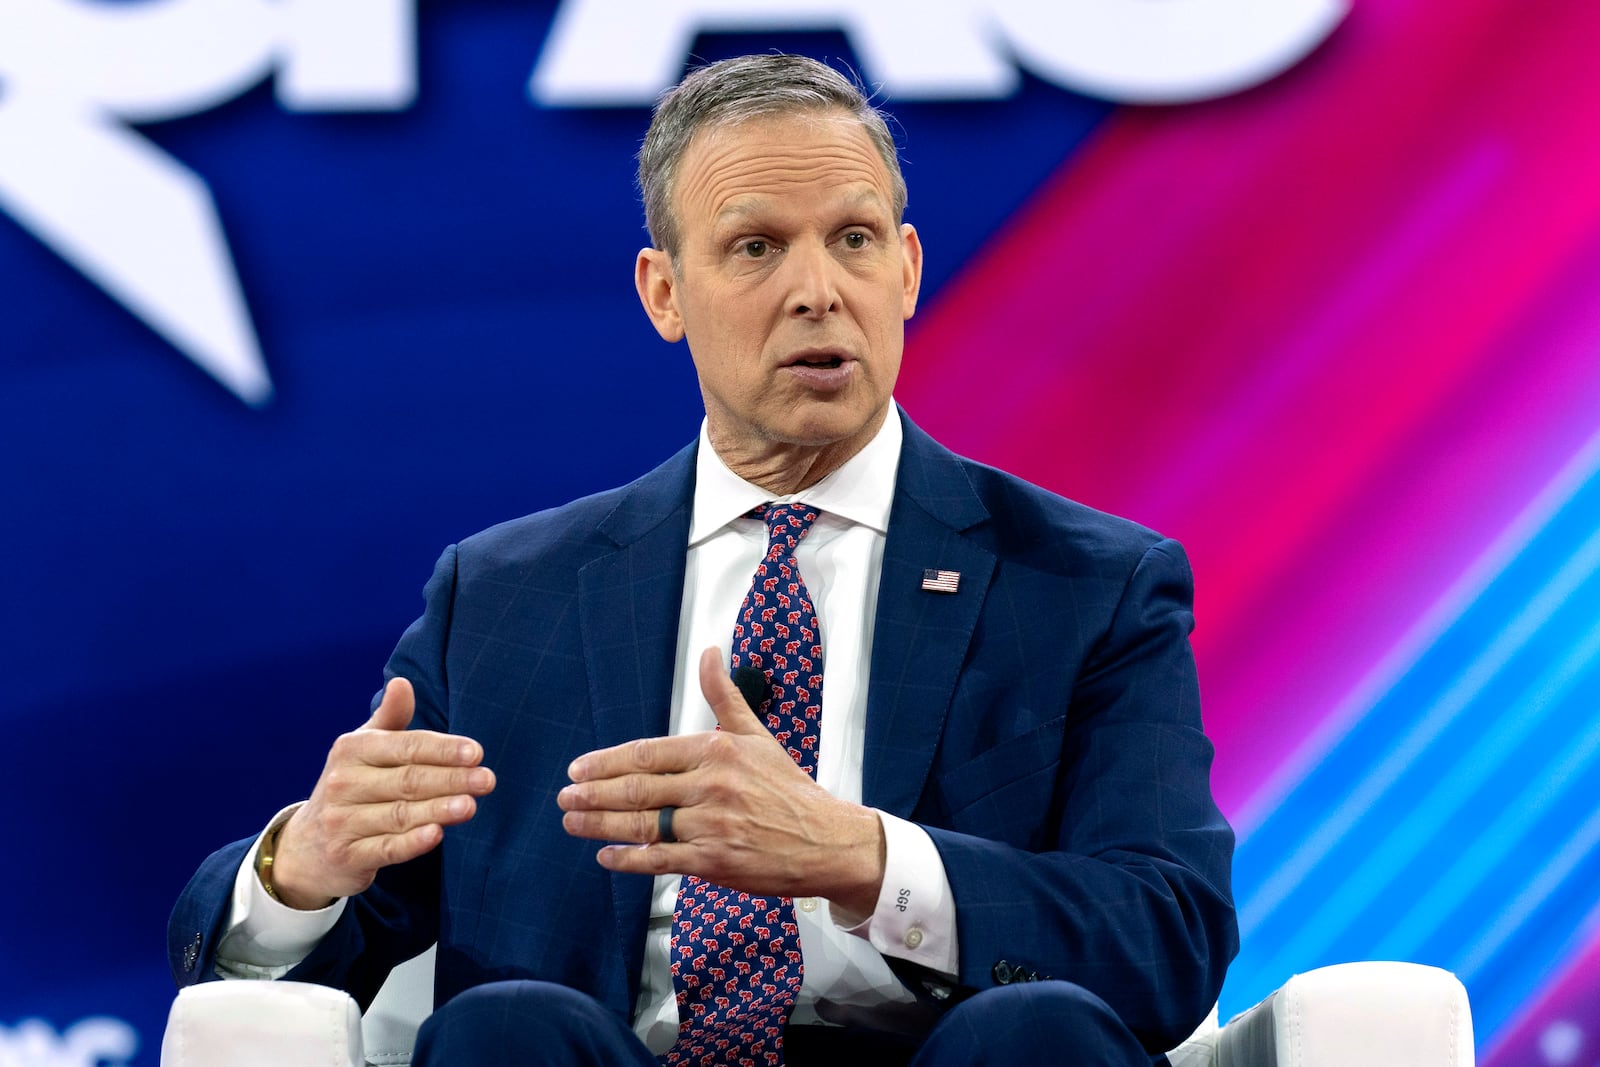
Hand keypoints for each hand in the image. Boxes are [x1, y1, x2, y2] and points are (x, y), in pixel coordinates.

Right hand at [268, 678, 495, 909]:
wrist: (307, 846)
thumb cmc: (350, 786)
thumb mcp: (363, 749)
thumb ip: (389, 718)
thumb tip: (403, 682)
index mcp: (352, 750)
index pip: (405, 746)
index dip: (442, 749)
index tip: (476, 753)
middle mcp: (343, 783)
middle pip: (407, 780)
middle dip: (451, 779)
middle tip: (487, 780)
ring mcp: (343, 822)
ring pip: (400, 814)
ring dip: (438, 809)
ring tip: (471, 805)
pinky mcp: (347, 856)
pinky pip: (385, 848)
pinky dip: (411, 842)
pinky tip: (437, 834)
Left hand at [558, 647, 884, 914]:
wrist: (825, 840)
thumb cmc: (787, 788)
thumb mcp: (757, 734)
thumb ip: (724, 696)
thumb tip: (710, 652)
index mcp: (716, 750)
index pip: (647, 754)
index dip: (606, 763)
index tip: (578, 768)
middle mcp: (711, 785)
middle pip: (636, 789)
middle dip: (592, 794)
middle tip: (564, 796)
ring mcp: (711, 825)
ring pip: (641, 824)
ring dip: (599, 824)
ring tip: (572, 821)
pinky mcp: (714, 860)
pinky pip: (659, 860)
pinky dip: (628, 859)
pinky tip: (606, 856)